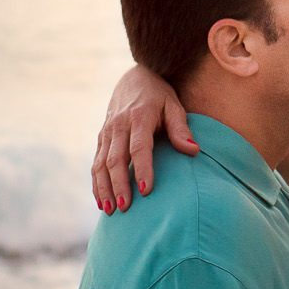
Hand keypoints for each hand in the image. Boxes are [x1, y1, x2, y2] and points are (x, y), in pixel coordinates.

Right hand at [91, 65, 196, 212]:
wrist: (134, 78)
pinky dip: (96, 183)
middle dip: (119, 185)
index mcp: (139, 117)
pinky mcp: (101, 138)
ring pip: (101, 164)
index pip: (139, 147)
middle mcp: (119, 126)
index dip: (141, 169)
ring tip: (110, 211)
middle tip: (126, 208)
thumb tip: (193, 151)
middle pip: (115, 159)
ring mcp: (107, 132)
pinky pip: (96, 163)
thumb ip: (181, 129)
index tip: (145, 191)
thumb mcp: (174, 105)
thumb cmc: (159, 95)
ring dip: (103, 188)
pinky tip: (101, 202)